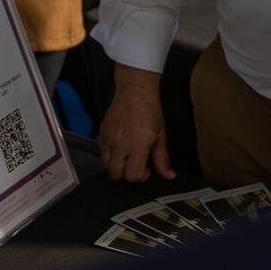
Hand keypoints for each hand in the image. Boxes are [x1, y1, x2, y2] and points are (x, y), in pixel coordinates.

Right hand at [100, 67, 174, 182]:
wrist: (135, 92)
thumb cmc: (149, 110)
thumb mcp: (161, 135)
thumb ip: (162, 158)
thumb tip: (168, 175)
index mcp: (137, 146)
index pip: (133, 176)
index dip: (141, 177)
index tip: (146, 170)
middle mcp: (120, 145)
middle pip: (116, 175)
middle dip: (127, 175)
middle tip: (136, 166)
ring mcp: (109, 140)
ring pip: (106, 166)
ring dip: (117, 166)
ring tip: (127, 157)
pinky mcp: (102, 134)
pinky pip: (101, 153)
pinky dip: (110, 156)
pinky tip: (120, 148)